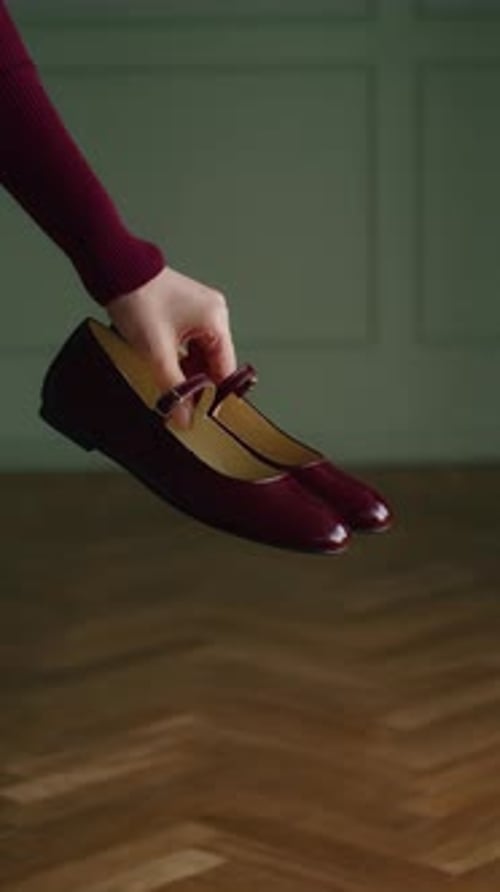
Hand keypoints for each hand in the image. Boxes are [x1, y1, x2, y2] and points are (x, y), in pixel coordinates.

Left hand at [105, 266, 237, 428]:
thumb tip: (185, 418)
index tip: (202, 415)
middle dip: (198, 384)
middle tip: (181, 405)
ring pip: (200, 354)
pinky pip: (190, 343)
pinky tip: (165, 367)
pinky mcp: (184, 311)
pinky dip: (180, 358)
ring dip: (187, 372)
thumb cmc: (138, 299)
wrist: (115, 269)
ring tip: (170, 386)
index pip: (226, 369)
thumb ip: (173, 388)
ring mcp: (200, 311)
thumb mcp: (156, 352)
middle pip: (214, 363)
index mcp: (216, 321)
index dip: (215, 395)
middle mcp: (214, 314)